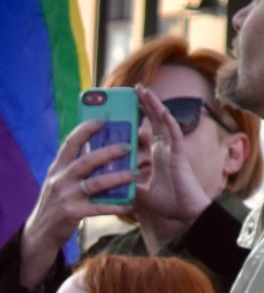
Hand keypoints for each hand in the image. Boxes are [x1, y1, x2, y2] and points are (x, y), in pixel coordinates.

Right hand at [20, 120, 122, 287]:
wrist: (40, 233)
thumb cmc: (57, 202)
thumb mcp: (59, 181)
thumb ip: (74, 166)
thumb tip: (102, 146)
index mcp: (58, 168)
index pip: (71, 142)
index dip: (87, 128)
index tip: (104, 118)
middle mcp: (60, 179)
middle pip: (87, 160)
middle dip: (109, 151)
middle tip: (128, 146)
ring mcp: (66, 196)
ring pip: (96, 183)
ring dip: (119, 177)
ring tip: (135, 173)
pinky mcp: (72, 213)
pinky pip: (99, 207)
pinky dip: (116, 205)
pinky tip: (129, 203)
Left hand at [130, 90, 215, 237]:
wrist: (186, 213)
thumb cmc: (169, 203)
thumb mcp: (141, 193)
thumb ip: (129, 184)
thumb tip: (112, 181)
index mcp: (159, 154)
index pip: (150, 128)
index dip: (143, 115)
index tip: (133, 103)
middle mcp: (167, 148)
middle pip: (156, 120)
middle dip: (147, 103)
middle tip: (136, 88)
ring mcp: (174, 149)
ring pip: (164, 121)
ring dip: (155, 105)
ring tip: (145, 91)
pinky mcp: (180, 155)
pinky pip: (175, 135)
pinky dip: (169, 122)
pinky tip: (163, 111)